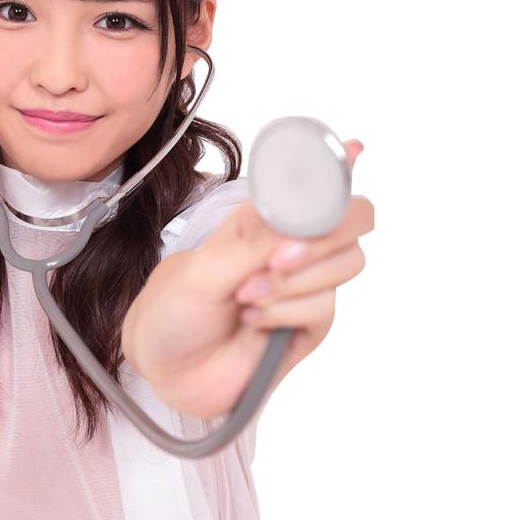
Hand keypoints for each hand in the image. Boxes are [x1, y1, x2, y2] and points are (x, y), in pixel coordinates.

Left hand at [122, 141, 373, 417]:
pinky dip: (286, 312)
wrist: (165, 369)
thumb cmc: (173, 310)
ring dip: (293, 281)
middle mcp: (289, 247)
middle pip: (352, 220)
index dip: (338, 166)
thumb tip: (301, 217)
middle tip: (278, 259)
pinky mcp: (307, 325)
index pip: (313, 185)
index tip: (354, 150)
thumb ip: (253, 244)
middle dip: (324, 235)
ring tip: (245, 297)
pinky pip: (325, 308)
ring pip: (345, 263)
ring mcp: (303, 286)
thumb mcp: (202, 270)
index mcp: (262, 220)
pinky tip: (253, 321)